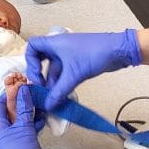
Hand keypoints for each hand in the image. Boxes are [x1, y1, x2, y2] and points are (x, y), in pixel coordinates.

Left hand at [0, 86, 52, 148]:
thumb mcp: (23, 128)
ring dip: (30, 113)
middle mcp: (3, 132)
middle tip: (35, 95)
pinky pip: (27, 129)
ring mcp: (13, 139)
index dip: (8, 94)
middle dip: (23, 103)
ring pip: (21, 120)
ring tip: (41, 108)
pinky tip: (42, 120)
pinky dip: (34, 123)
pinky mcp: (23, 145)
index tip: (20, 86)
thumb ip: (24, 108)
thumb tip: (23, 90)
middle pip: (11, 111)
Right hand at [25, 30, 140, 110]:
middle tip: (43, 91)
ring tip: (54, 99)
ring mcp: (69, 55)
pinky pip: (65, 73)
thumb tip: (49, 105)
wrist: (118, 51)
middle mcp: (59, 48)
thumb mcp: (74, 74)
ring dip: (53, 83)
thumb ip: (59, 91)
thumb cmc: (94, 54)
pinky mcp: (77, 62)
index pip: (33, 46)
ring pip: (55, 70)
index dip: (30, 60)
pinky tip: (63, 96)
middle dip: (41, 76)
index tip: (38, 74)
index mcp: (55, 43)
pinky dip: (62, 83)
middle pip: (41, 61)